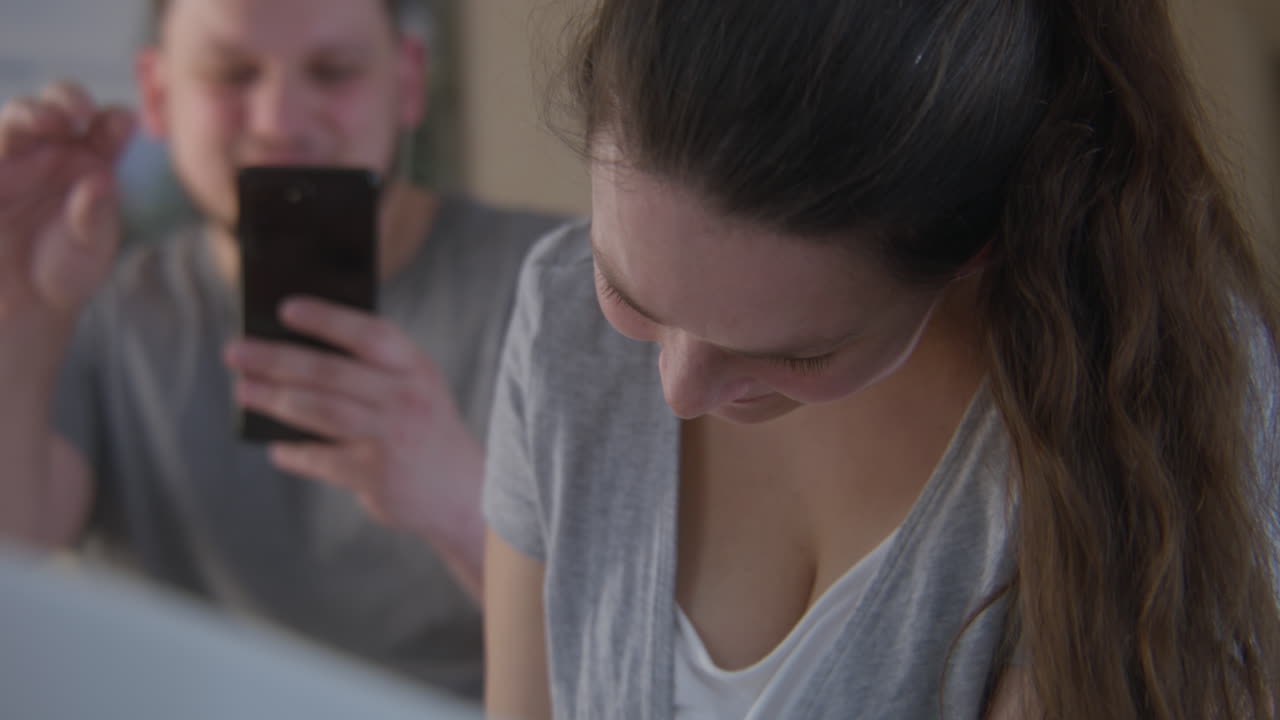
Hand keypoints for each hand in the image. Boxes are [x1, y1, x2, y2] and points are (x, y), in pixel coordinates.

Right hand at [0, 82, 133, 325]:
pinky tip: (7, 146)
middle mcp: (55, 149)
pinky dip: (0, 138)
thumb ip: (95, 216)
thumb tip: (100, 180)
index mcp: (95, 160)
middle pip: (60, 104)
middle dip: (68, 100)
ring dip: (31, 113)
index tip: (121, 125)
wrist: (21, 303)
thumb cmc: (65, 271)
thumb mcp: (89, 249)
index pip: (108, 124)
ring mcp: (15, 156)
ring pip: (18, 117)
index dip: (115, 120)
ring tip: (47, 122)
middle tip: (78, 115)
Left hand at [223, 297, 483, 543]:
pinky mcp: (377, 476)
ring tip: (243, 390)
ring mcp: (392, 438)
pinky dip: (294, 452)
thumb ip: (372, 368)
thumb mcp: (414, 388)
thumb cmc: (424, 429)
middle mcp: (406, 399)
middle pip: (331, 372)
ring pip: (321, 411)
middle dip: (277, 359)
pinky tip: (275, 446)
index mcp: (416, 367)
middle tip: (235, 351)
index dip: (327, 319)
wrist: (465, 492)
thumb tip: (295, 351)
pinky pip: (322, 458)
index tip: (285, 308)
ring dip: (275, 399)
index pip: (370, 333)